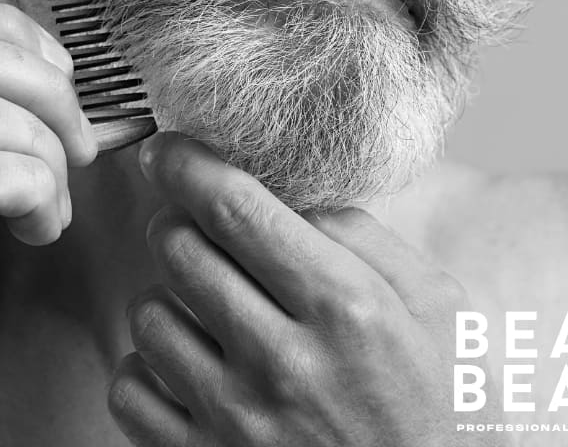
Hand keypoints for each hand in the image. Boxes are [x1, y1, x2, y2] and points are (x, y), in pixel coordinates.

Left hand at [110, 132, 500, 446]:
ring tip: (209, 310)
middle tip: (202, 231)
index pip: (234, 207)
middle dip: (180, 224)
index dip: (185, 163)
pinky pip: (129, 389)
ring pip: (147, 314)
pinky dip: (148, 369)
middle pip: (178, 249)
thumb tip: (291, 191)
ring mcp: (235, 418)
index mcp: (346, 307)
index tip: (167, 149)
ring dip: (169, 298)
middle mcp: (282, 359)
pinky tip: (190, 367)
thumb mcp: (437, 310)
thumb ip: (366, 238)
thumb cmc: (438, 410)